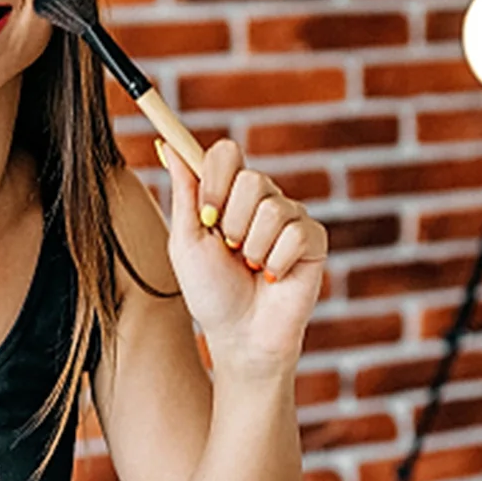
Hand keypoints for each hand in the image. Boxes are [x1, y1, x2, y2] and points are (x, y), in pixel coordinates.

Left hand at [158, 137, 326, 370]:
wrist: (239, 335)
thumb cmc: (211, 291)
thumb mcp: (186, 241)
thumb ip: (184, 192)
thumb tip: (167, 145)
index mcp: (229, 194)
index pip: (226, 154)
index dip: (216, 179)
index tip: (206, 214)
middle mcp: (263, 199)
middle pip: (252, 179)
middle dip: (232, 223)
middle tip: (230, 251)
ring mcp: (291, 218)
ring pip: (273, 209)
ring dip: (253, 249)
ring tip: (252, 268)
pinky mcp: (314, 241)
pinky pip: (296, 233)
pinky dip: (276, 262)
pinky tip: (273, 278)